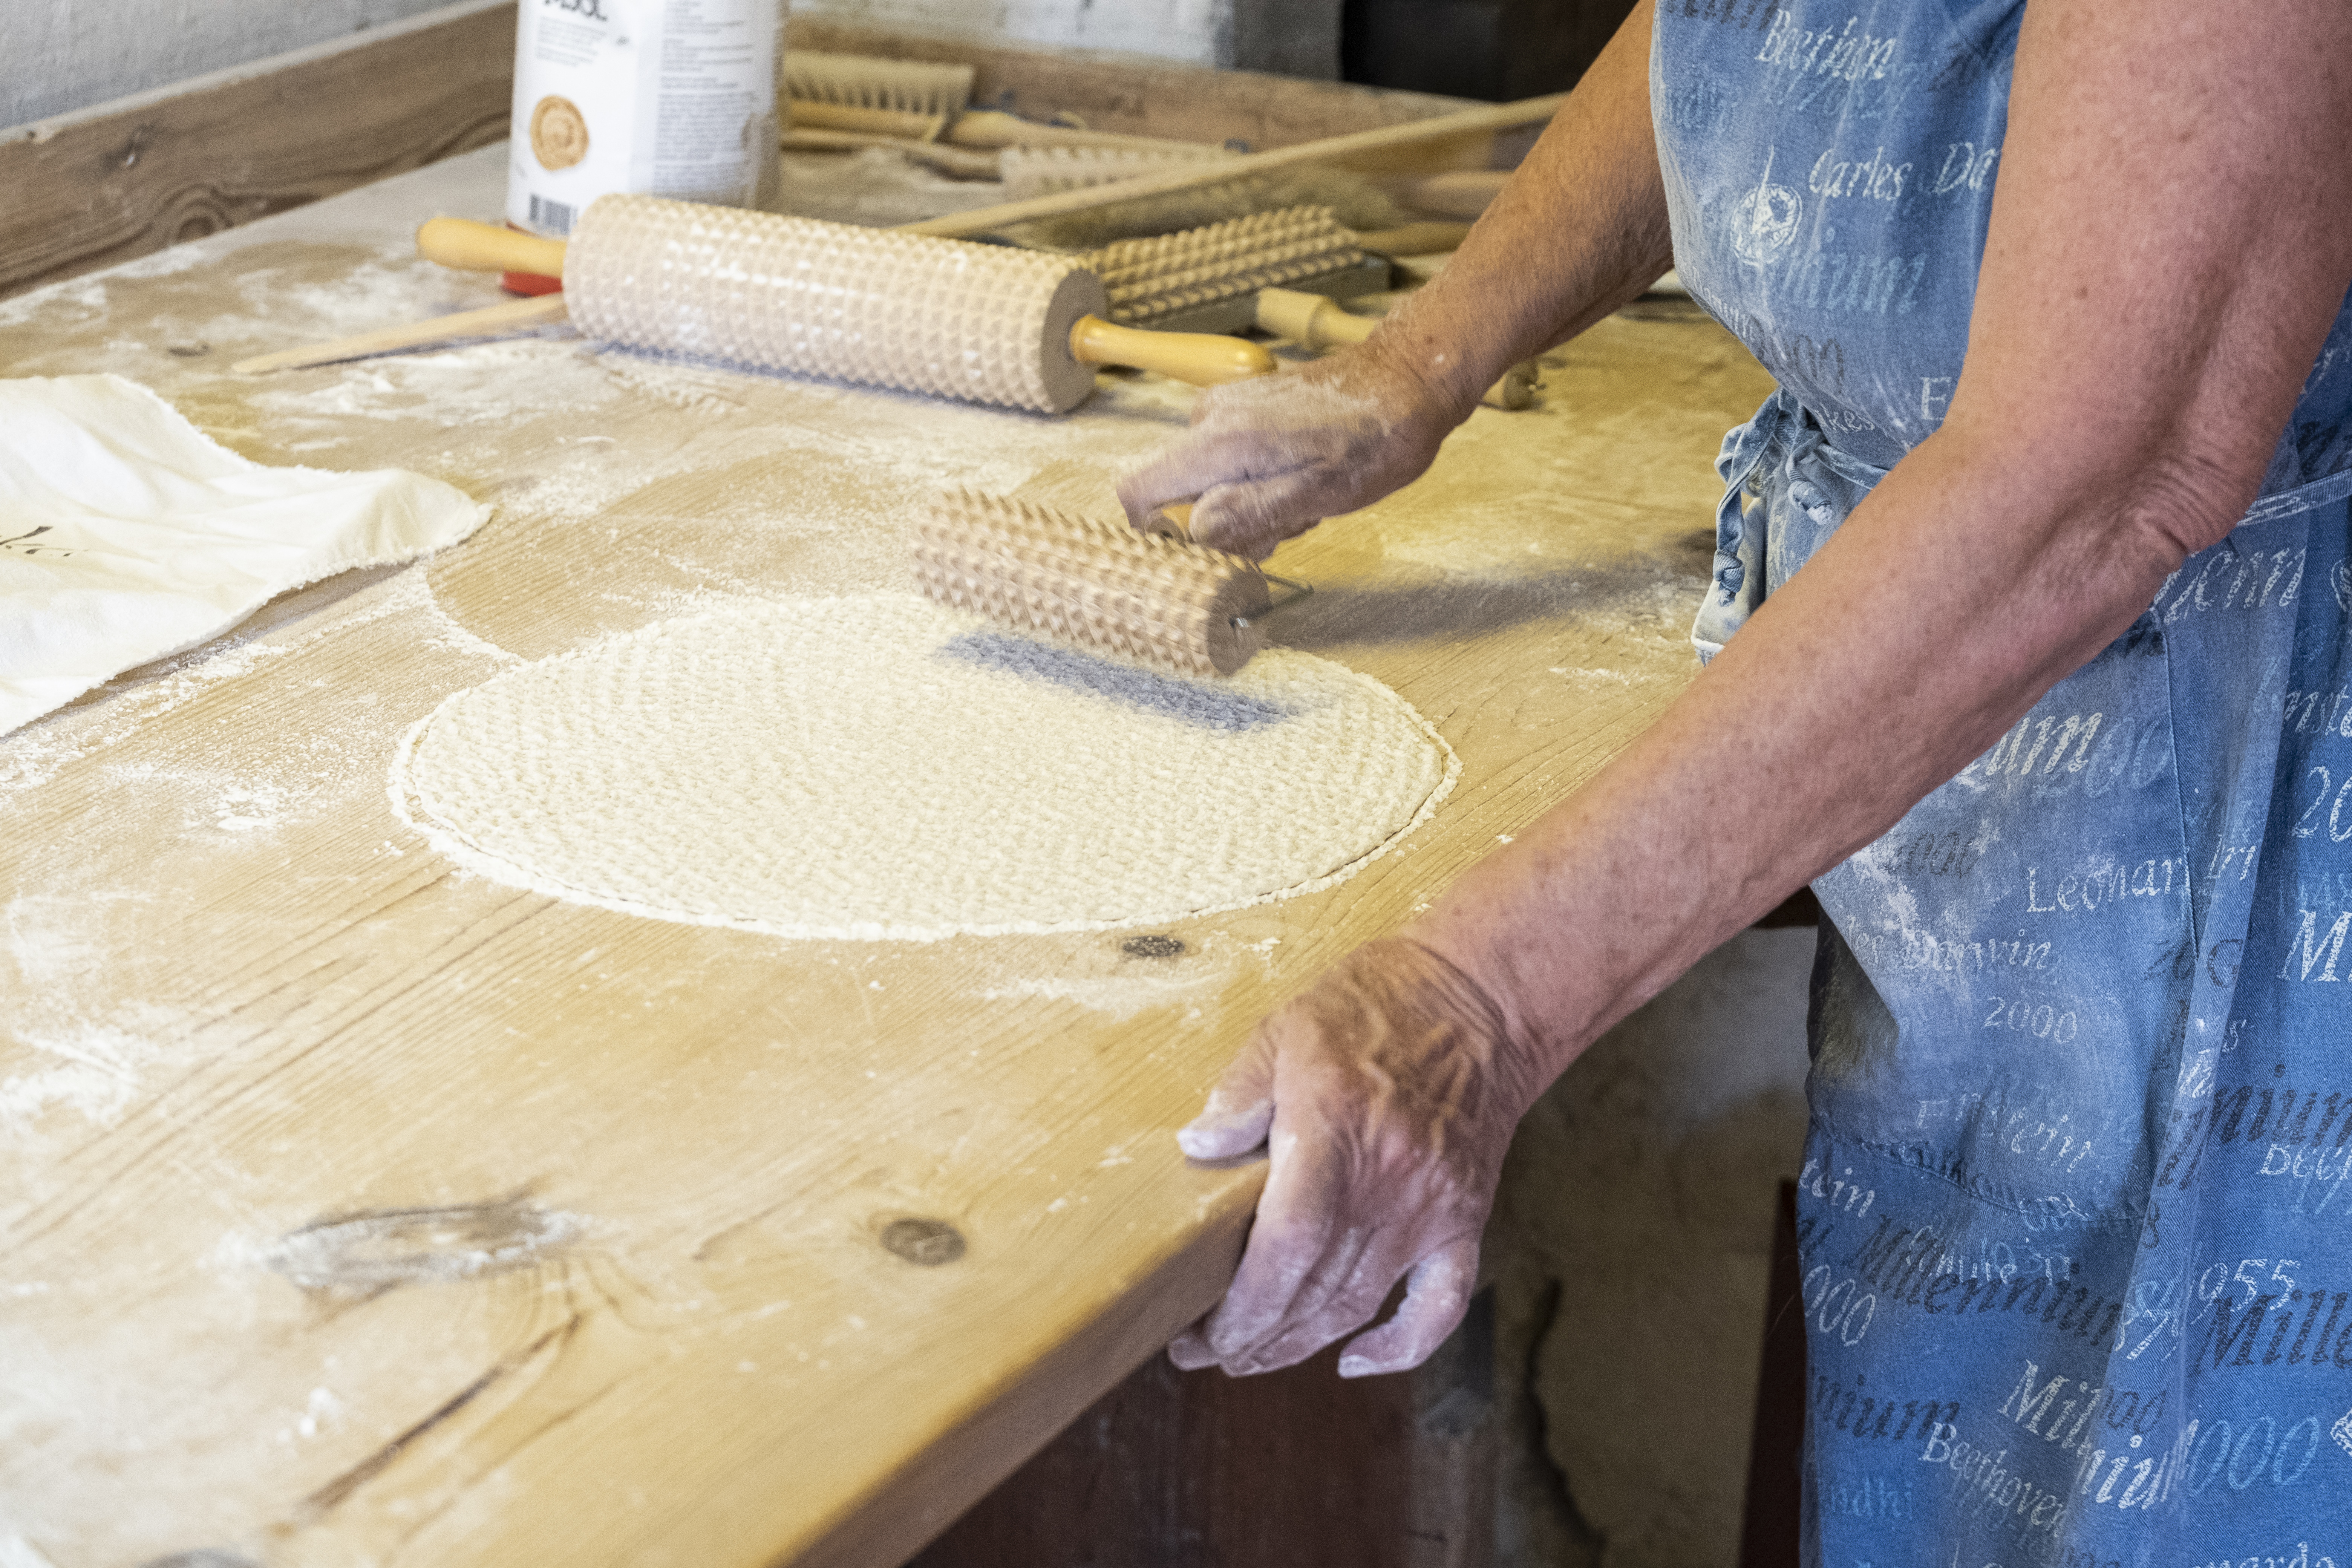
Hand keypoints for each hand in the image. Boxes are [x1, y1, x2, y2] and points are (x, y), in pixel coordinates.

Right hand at [1115, 336, 1470, 560]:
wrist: (1405, 379)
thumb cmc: (1375, 440)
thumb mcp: (1321, 492)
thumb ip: (1251, 513)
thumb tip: (1195, 533)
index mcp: (1219, 442)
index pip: (1139, 495)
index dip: (1167, 534)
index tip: (1220, 545)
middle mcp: (1209, 421)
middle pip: (1176, 497)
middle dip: (1221, 525)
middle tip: (1284, 523)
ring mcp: (1223, 411)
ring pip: (1205, 484)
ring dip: (1245, 507)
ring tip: (1301, 499)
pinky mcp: (1241, 409)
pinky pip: (1226, 464)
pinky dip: (1256, 483)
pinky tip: (1299, 479)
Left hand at [1170, 937, 1536, 1376]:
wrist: (1481, 998)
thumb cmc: (1375, 1007)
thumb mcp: (1285, 1030)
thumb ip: (1238, 1094)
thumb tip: (1198, 1146)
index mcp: (1335, 1135)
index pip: (1287, 1247)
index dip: (1243, 1306)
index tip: (1201, 1332)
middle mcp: (1388, 1183)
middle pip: (1317, 1292)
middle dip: (1255, 1338)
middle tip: (1205, 1352)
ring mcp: (1432, 1207)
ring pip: (1362, 1305)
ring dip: (1302, 1344)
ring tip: (1253, 1358)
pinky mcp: (1465, 1217)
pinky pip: (1441, 1302)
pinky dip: (1402, 1344)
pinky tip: (1356, 1358)